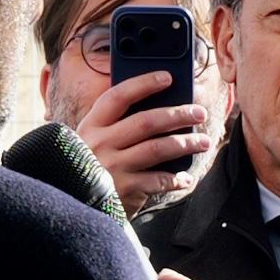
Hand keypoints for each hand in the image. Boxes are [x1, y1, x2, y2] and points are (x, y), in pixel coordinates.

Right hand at [75, 68, 211, 213]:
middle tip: (199, 113)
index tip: (167, 77)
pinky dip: (176, 179)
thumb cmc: (92, 166)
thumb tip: (162, 107)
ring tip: (204, 141)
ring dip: (186, 143)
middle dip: (178, 114)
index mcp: (92, 125)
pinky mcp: (124, 190)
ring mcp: (112, 167)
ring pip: (157, 148)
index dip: (144, 84)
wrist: (76, 202)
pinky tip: (186, 177)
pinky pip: (158, 180)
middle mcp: (100, 143)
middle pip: (146, 121)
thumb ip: (117, 124)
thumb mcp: (94, 140)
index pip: (118, 96)